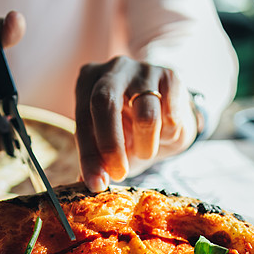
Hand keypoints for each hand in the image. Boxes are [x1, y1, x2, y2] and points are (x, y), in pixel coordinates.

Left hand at [75, 56, 198, 191]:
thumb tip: (86, 183)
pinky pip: (171, 114)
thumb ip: (97, 160)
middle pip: (105, 103)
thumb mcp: (108, 144)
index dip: (89, 155)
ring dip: (146, 146)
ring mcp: (142, 69)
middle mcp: (111, 69)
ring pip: (145, 116)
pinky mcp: (170, 75)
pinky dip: (168, 134)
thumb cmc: (130, 130)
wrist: (168, 115)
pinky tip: (164, 131)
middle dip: (111, 145)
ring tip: (146, 151)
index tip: (97, 184)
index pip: (82, 120)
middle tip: (119, 174)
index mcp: (87, 82)